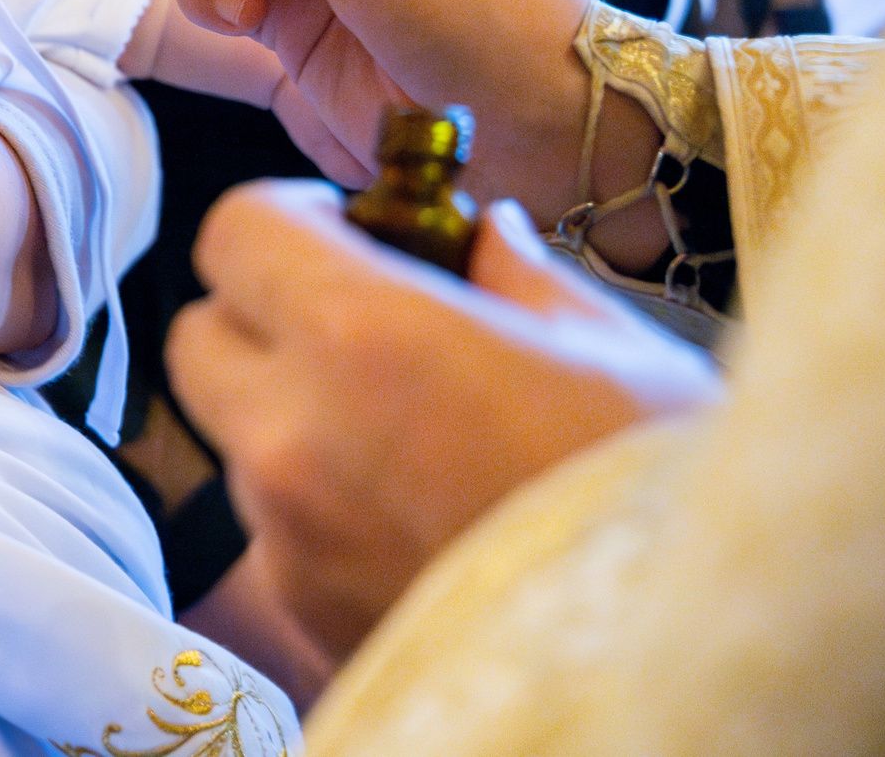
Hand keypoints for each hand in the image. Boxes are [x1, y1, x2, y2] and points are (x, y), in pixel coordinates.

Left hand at [168, 182, 721, 658]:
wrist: (685, 665)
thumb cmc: (661, 495)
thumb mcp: (611, 352)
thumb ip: (514, 277)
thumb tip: (480, 234)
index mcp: (359, 336)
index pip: (233, 232)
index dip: (282, 220)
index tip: (342, 232)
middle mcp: (291, 435)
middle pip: (198, 339)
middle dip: (260, 317)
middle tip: (354, 325)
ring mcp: (286, 538)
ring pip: (236, 442)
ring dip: (291, 423)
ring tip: (408, 441)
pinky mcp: (302, 618)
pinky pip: (276, 535)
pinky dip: (321, 515)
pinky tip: (417, 524)